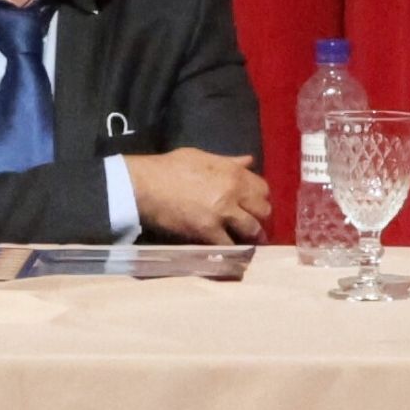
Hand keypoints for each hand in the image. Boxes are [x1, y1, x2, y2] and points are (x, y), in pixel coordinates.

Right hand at [132, 148, 271, 243]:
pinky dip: (232, 250)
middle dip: (260, 218)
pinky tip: (233, 253)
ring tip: (251, 242)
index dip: (261, 198)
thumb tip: (249, 161)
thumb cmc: (171, 167)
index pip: (262, 188)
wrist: (146, 185)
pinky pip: (229, 245)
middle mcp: (234, 192)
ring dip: (252, 237)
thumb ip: (229, 162)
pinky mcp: (208, 231)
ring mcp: (223, 213)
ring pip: (252, 230)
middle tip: (254, 223)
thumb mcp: (203, 157)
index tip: (256, 204)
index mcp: (233, 172)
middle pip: (263, 210)